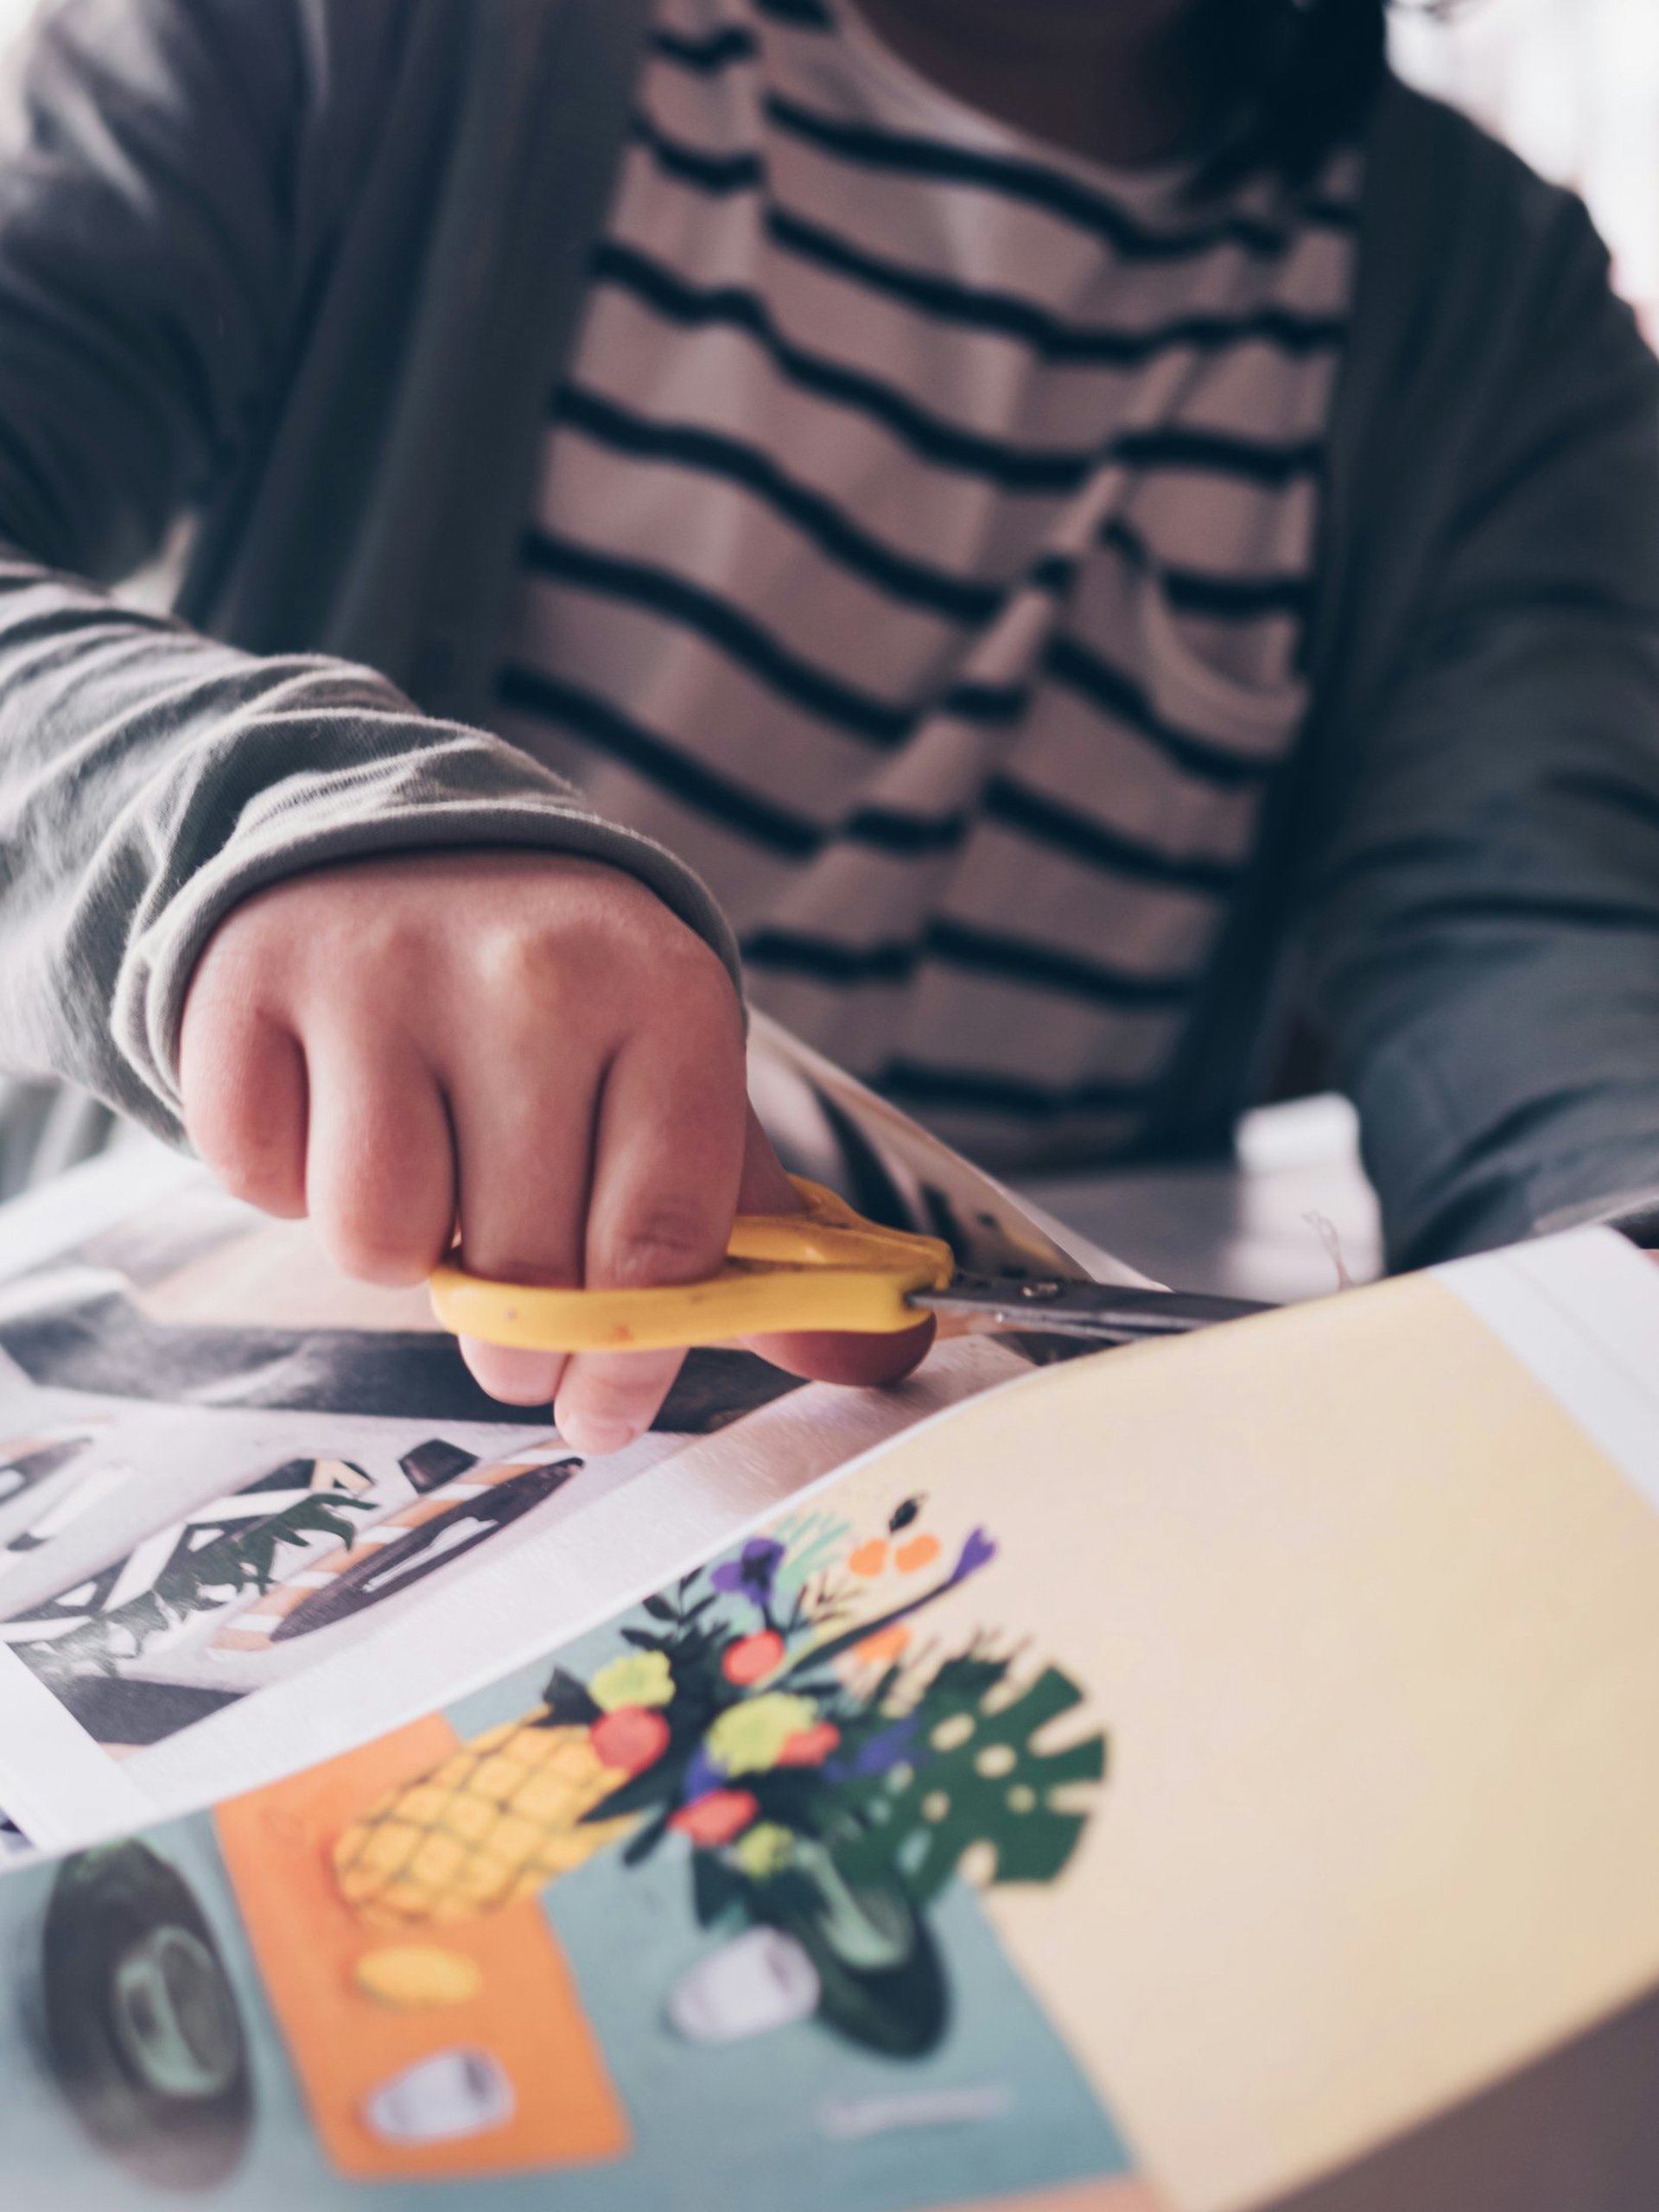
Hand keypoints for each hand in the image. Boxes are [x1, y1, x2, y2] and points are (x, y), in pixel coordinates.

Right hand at [179, 850, 931, 1448]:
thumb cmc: (561, 1003)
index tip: (602, 1414)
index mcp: (668, 1001)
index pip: (660, 1243)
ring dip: (396, 1247)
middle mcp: (534, 974)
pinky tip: (332, 1111)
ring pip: (377, 1242)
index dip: (630, 1364)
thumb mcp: (674, 1082)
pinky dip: (287, 1183)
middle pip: (520, 1270)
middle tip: (505, 1282)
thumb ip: (765, 1234)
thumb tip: (884, 1351)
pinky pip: (261, 1182)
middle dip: (511, 1328)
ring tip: (424, 1172)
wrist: (402, 848)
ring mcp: (385, 968)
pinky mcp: (251, 978)